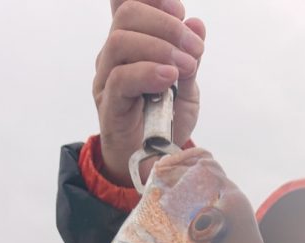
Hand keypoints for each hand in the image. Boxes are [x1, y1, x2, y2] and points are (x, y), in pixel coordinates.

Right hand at [93, 0, 204, 186]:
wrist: (152, 164)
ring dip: (160, 48)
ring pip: (121, 41)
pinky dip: (148, 72)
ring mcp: (107, 78)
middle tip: (194, 48)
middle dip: (166, 24)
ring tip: (184, 67)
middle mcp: (114, 56)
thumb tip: (197, 25)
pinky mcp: (109, 104)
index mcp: (132, 45)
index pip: (129, 3)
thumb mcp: (186, 89)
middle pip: (128, 14)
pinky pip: (121, 78)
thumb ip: (190, 59)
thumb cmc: (165, 125)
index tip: (181, 12)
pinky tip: (169, 78)